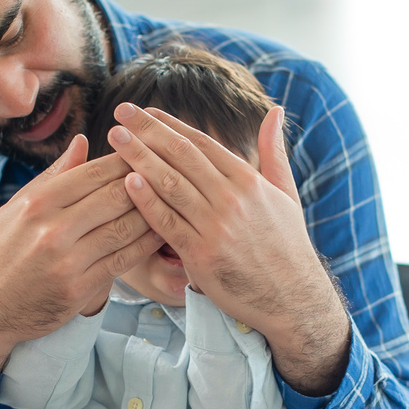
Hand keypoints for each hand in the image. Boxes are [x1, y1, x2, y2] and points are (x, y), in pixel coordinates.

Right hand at [0, 135, 160, 391]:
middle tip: (170, 173)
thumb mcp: (18, 208)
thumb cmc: (2, 252)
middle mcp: (52, 230)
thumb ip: (55, 176)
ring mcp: (67, 261)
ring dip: (152, 213)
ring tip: (173, 201)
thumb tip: (83, 141)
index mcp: (37, 203)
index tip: (147, 152)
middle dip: (146, 182)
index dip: (125, 160)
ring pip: (124, 228)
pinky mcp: (79, 289)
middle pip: (115, 197)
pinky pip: (123, 260)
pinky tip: (160, 233)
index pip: (93, 173)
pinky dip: (145, 244)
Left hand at [108, 104, 349, 394]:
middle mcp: (232, 198)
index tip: (146, 111)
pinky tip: (127, 181)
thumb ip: (274, 151)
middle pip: (181, 155)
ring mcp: (216, 226)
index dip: (170, 124)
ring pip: (170, 184)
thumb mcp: (286, 193)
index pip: (202, 143)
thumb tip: (274, 111)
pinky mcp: (201, 255)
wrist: (293, 298)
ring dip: (139, 157)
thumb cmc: (287, 245)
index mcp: (249, 180)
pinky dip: (147, 201)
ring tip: (116, 139)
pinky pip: (167, 223)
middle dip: (148, 131)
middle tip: (121, 112)